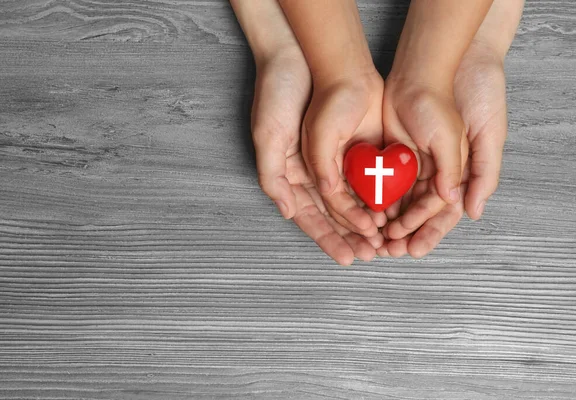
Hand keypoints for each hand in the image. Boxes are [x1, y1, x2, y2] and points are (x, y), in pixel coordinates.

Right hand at [252, 48, 381, 264]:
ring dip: (369, 221)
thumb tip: (286, 211)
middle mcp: (313, 172)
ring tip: (386, 239)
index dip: (328, 238)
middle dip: (352, 237)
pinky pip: (369, 175)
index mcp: (291, 175)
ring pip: (355, 199)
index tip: (347, 257)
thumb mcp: (268, 135)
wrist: (306, 56)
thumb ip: (274, 176)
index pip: (311, 216)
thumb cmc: (278, 94)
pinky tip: (393, 210)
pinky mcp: (356, 145)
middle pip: (335, 215)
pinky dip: (380, 194)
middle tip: (372, 254)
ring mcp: (336, 160)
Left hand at [377, 40, 507, 257]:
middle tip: (390, 252)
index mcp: (456, 173)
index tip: (413, 248)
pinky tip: (366, 217)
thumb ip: (462, 172)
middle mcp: (435, 174)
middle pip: (420, 214)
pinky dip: (377, 202)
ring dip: (390, 223)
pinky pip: (384, 185)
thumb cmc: (443, 104)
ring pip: (400, 203)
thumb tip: (465, 207)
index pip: (442, 212)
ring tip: (376, 242)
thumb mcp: (458, 139)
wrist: (416, 74)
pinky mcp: (392, 158)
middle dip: (407, 234)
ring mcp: (412, 167)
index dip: (428, 232)